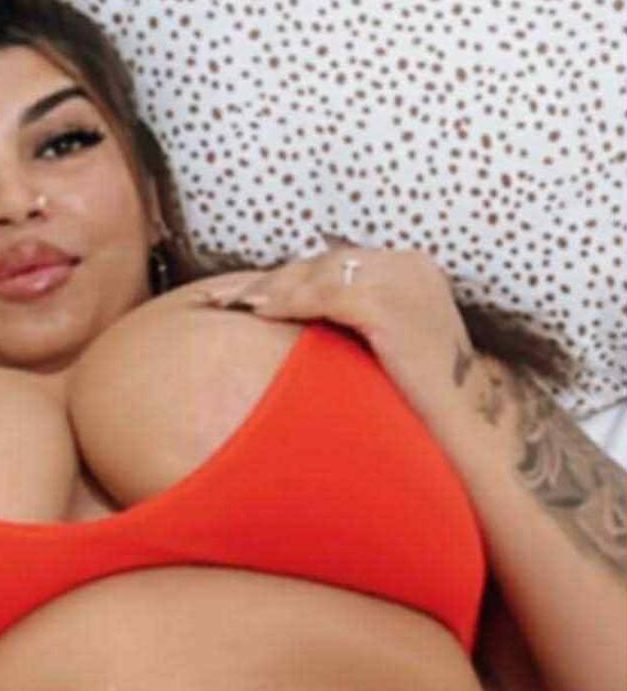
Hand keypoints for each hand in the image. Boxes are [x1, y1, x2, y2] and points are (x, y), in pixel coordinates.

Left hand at [197, 235, 474, 425]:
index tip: (250, 288)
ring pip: (319, 275)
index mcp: (412, 267)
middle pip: (324, 262)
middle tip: (227, 294)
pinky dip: (289, 303)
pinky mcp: (388, 304)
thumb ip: (360, 312)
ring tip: (235, 303)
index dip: (291, 274)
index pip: (338, 261)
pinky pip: (325, 297)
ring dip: (273, 289)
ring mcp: (401, 280)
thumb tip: (306, 305)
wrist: (463, 429)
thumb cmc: (423, 395)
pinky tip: (260, 313)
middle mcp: (409, 264)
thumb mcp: (396, 338)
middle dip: (274, 279)